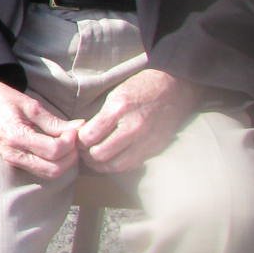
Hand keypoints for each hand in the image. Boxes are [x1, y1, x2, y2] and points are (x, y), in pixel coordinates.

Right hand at [0, 75, 80, 178]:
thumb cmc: (1, 98)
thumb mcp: (29, 104)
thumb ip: (53, 121)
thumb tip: (79, 127)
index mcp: (15, 136)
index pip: (53, 150)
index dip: (70, 142)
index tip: (74, 129)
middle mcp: (13, 153)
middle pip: (53, 170)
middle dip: (70, 157)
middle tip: (74, 139)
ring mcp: (12, 160)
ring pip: (48, 174)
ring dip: (64, 163)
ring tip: (67, 144)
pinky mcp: (14, 161)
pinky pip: (40, 170)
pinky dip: (54, 164)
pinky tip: (58, 149)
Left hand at [79, 68, 200, 172]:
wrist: (175, 87)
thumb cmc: (141, 87)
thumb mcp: (115, 95)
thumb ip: (100, 116)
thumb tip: (83, 135)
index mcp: (120, 108)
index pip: (89, 136)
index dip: (78, 140)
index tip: (77, 138)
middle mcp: (133, 127)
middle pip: (100, 154)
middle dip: (86, 154)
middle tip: (83, 149)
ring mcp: (146, 140)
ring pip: (115, 165)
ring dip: (100, 164)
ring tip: (95, 156)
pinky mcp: (155, 148)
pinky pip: (131, 165)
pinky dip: (118, 165)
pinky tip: (112, 157)